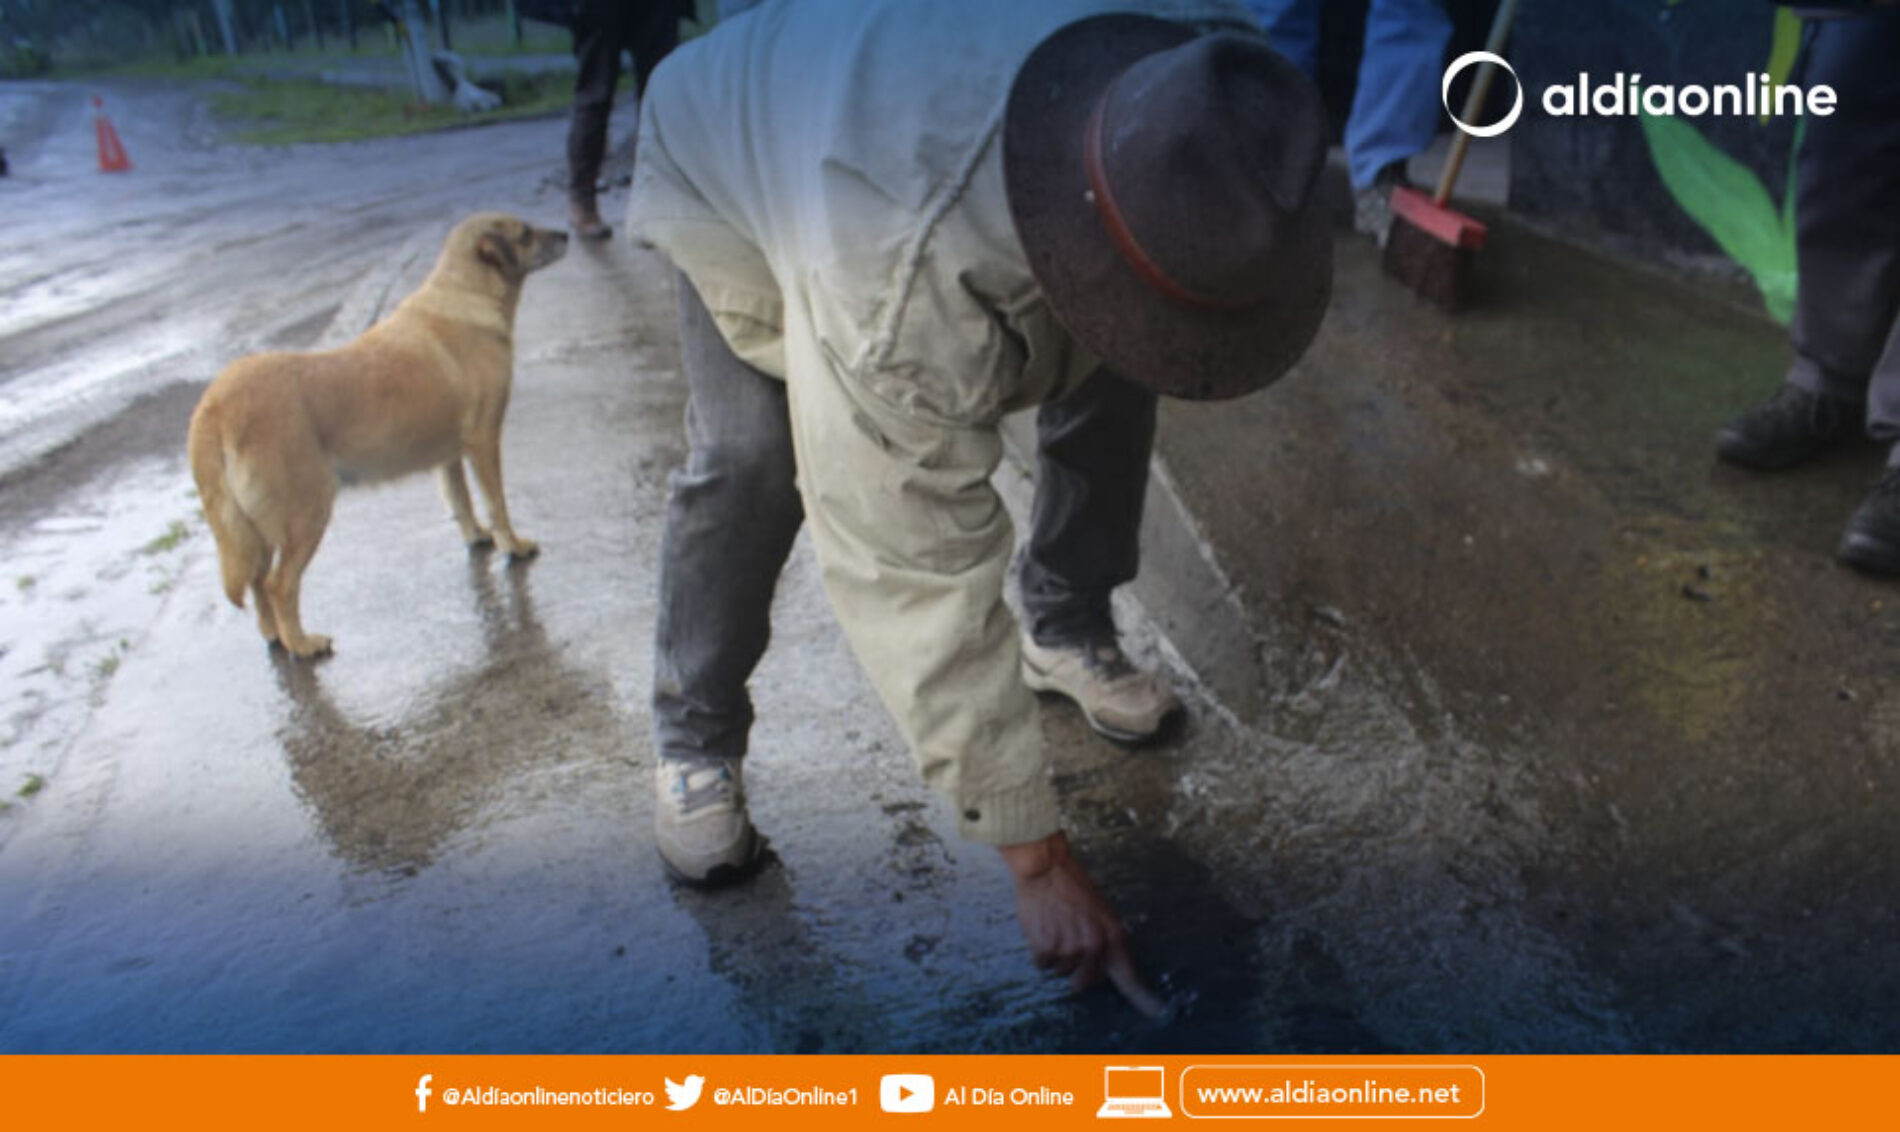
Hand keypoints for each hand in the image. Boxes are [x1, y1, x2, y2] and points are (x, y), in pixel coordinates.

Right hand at [999, 831, 1166, 1017]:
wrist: (1046, 868)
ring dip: (1055, 955)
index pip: (1129, 978)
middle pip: (1083, 983)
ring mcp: (1071, 949)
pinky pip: (1043, 964)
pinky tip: (1042, 928)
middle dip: (1074, 969)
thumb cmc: (1072, 887)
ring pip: (1060, 972)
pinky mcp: (1047, 948)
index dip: (1145, 1001)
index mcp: (1113, 937)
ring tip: (1055, 926)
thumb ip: (1105, 940)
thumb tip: (1104, 967)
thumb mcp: (1101, 912)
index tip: (1159, 1014)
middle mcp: (1095, 947)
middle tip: (1068, 939)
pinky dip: (1039, 950)